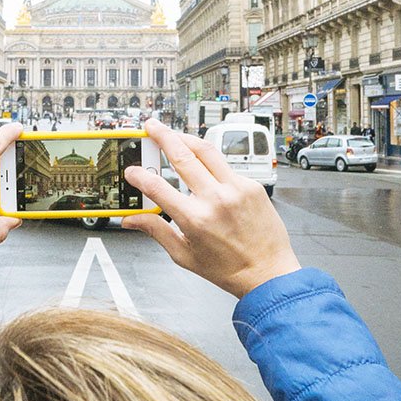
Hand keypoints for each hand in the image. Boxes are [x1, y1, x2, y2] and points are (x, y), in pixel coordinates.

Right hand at [122, 119, 299, 298]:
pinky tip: (201, 162)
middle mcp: (215, 199)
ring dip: (185, 138)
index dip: (140, 176)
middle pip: (181, 155)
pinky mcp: (251, 185)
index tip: (132, 171)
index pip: (157, 188)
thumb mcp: (183, 255)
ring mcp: (236, 189)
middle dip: (162, 137)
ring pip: (205, 150)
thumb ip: (155, 231)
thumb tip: (131, 220)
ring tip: (173, 133)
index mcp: (194, 219)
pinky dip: (209, 160)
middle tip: (151, 127)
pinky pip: (225, 165)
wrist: (269, 273)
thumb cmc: (229, 269)